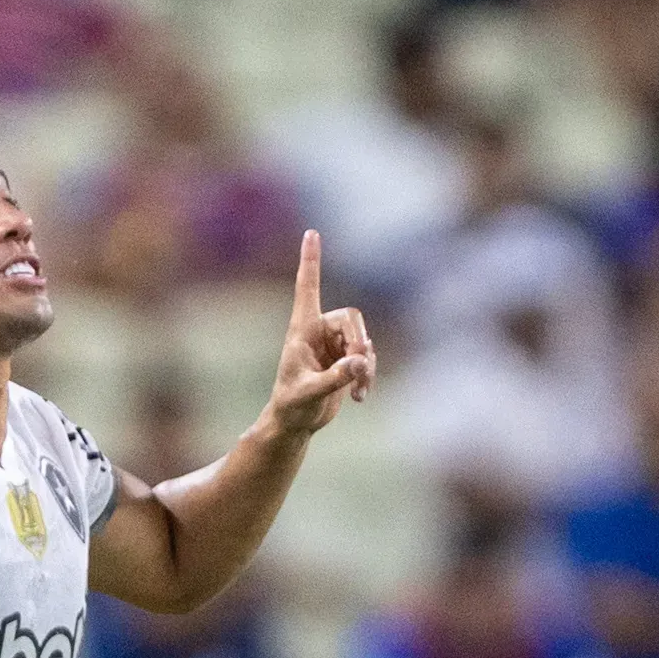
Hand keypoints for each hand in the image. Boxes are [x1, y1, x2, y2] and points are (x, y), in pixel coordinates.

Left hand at [266, 231, 374, 436]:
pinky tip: (359, 397)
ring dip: (366, 365)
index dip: (311, 260)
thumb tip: (361, 363)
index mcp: (302, 329)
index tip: (311, 232)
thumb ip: (335, 378)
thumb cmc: (291, 407)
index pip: (308, 287)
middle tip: (359, 368)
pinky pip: (367, 358)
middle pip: (352, 318)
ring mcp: (334, 345)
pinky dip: (367, 375)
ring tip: (357, 391)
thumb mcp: (309, 394)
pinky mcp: (345, 360)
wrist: (295, 424)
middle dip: (359, 343)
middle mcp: (319, 331)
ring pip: (363, 340)